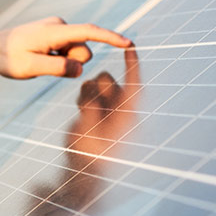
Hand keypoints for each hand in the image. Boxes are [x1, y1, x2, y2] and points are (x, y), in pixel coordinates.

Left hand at [0, 17, 132, 78]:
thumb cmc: (7, 58)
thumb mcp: (29, 68)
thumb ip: (56, 68)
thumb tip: (80, 68)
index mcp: (54, 31)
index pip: (89, 33)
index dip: (110, 38)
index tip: (129, 44)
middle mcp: (59, 26)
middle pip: (83, 51)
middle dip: (72, 64)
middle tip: (45, 66)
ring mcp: (58, 30)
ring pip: (76, 54)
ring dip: (63, 63)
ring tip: (39, 61)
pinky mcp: (56, 35)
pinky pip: (68, 53)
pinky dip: (59, 60)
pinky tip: (40, 59)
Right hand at [66, 46, 140, 164]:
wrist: (85, 170)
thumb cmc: (92, 154)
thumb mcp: (89, 130)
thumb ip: (91, 107)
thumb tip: (89, 87)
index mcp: (127, 113)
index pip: (133, 83)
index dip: (133, 64)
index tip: (131, 46)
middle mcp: (119, 108)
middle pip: (108, 80)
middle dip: (96, 86)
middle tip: (86, 105)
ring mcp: (108, 110)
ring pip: (96, 85)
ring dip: (87, 92)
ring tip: (83, 112)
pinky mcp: (97, 112)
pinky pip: (88, 94)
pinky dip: (83, 99)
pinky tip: (82, 114)